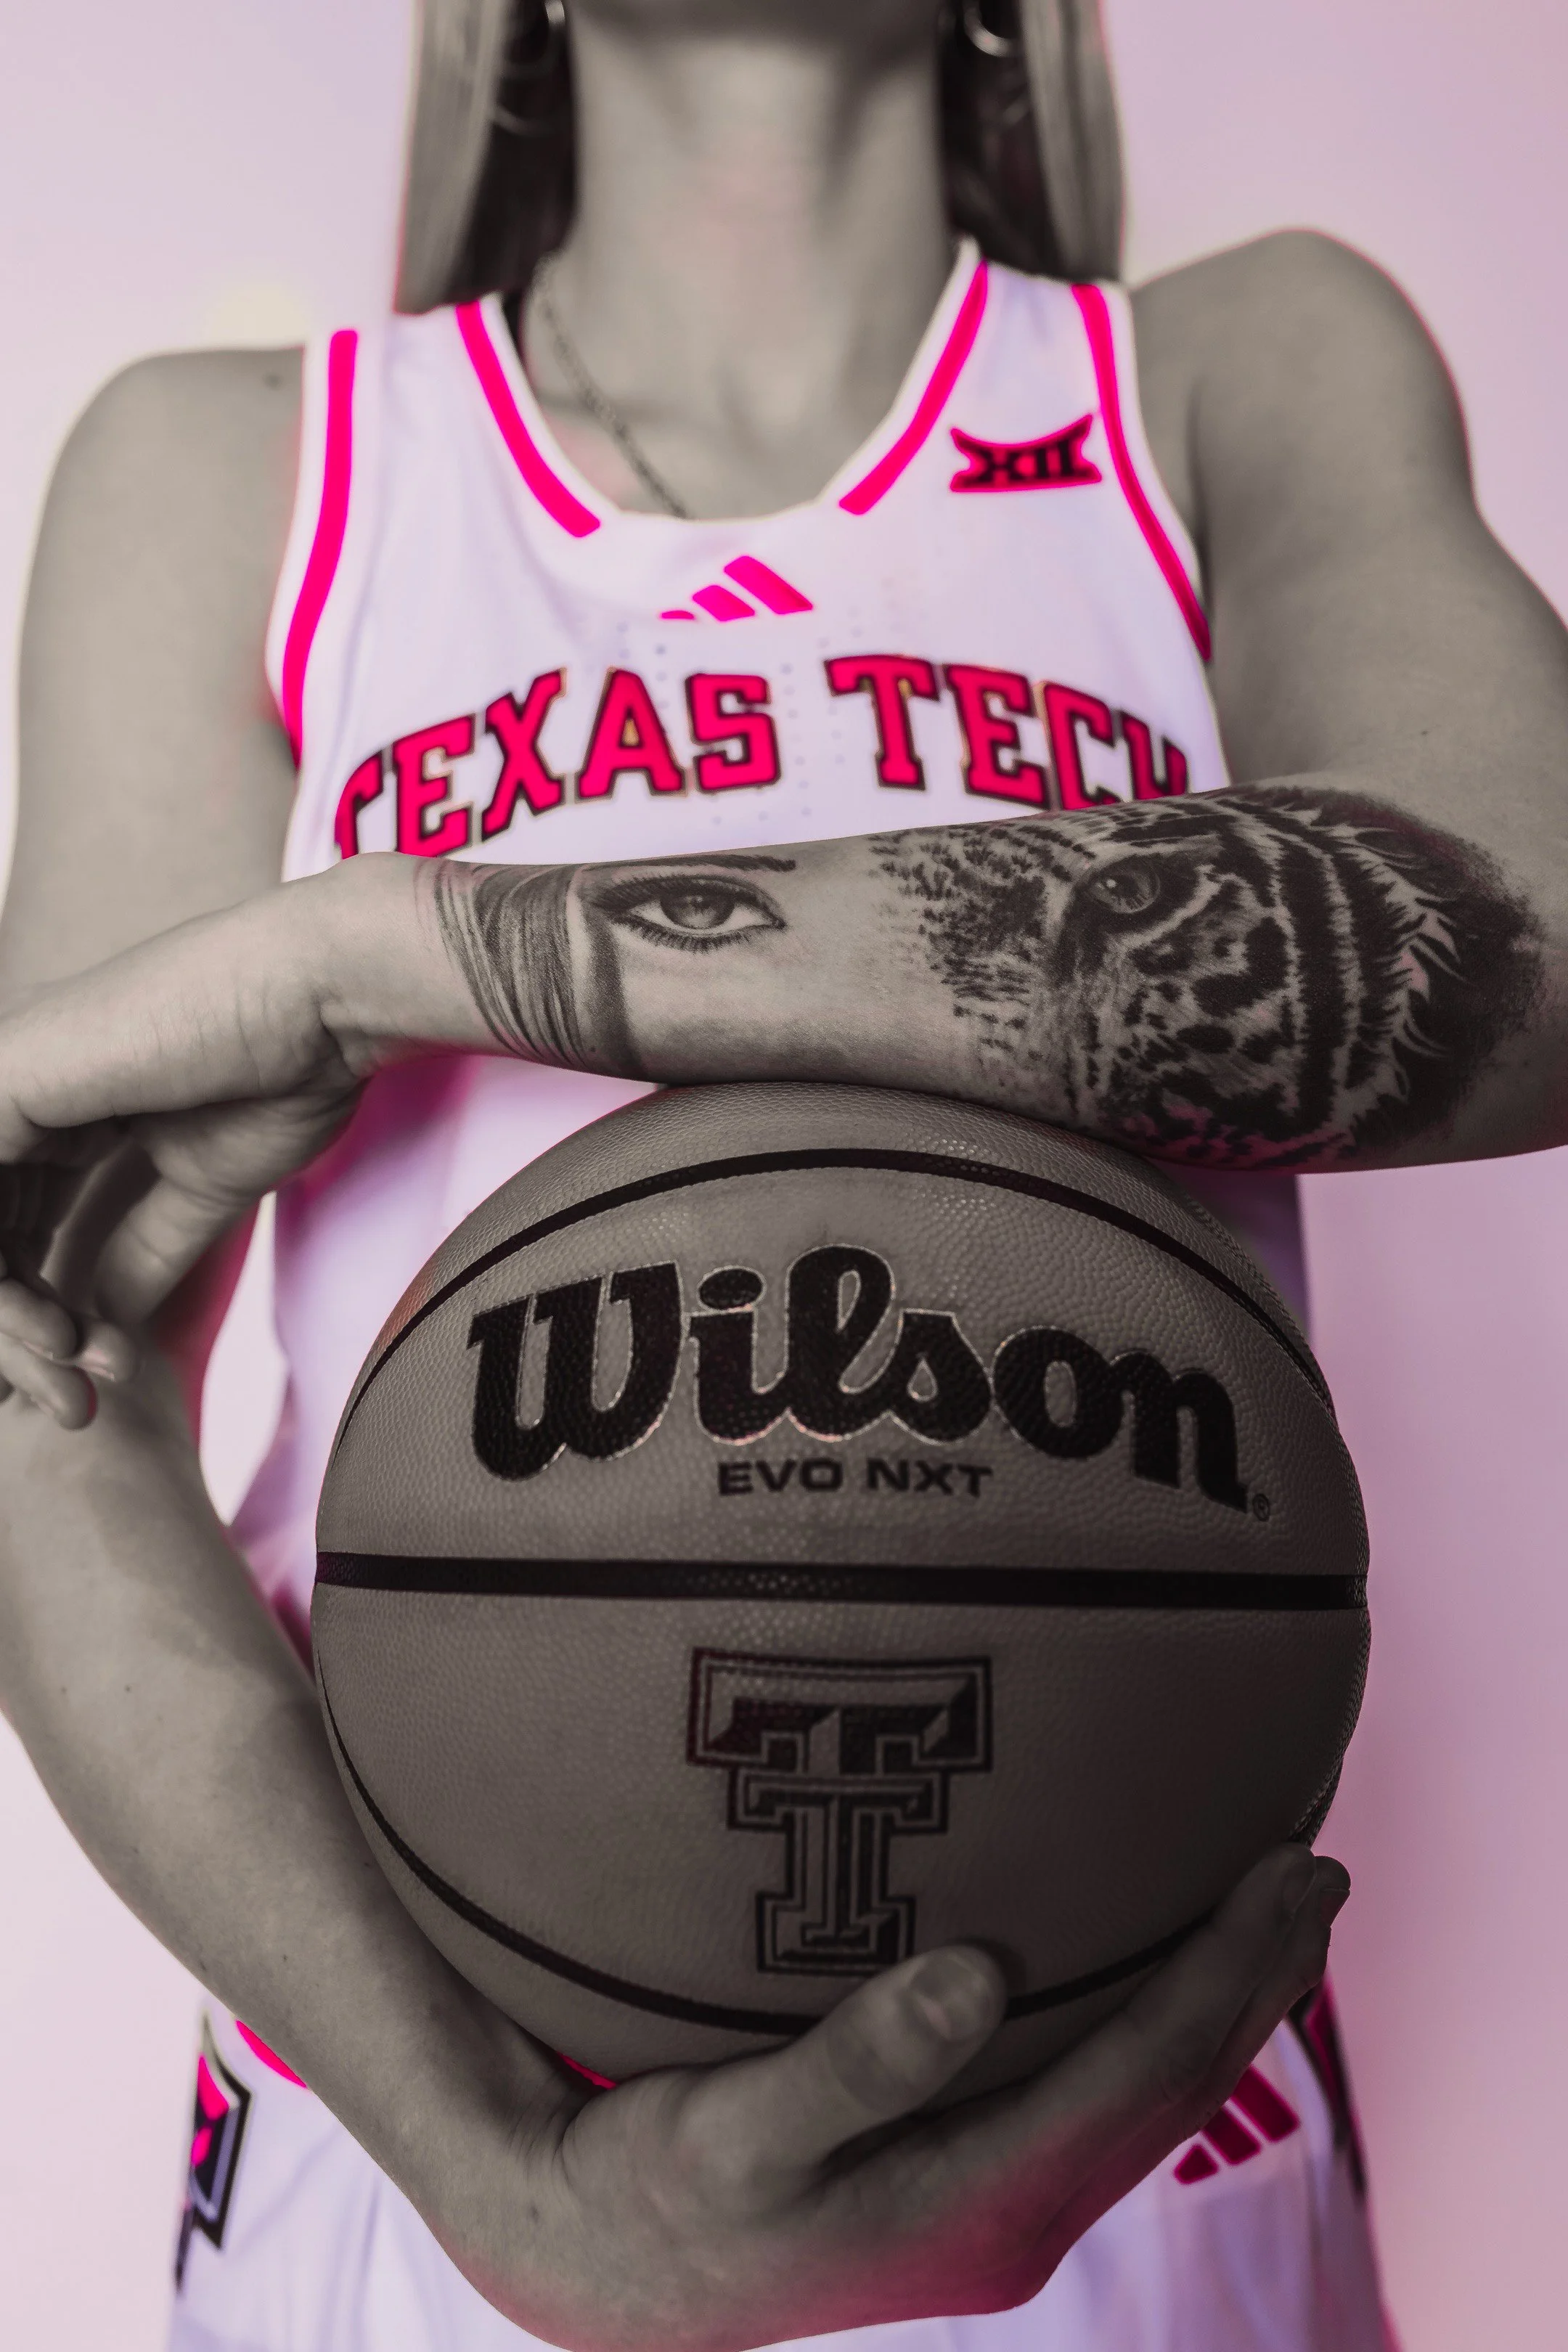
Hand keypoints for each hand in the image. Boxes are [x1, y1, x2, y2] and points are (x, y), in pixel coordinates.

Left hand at [0, 857, 483, 1422]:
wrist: (322, 997)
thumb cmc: (286, 1066)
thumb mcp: (200, 1184)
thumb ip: (142, 1250)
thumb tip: (107, 1329)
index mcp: (60, 1103)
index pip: (13, 1227)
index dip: (37, 1315)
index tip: (95, 1379)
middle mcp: (18, 1091)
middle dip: (20, 1339)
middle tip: (73, 1406)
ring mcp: (5, 1084)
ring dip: (11, 1328)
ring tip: (75, 1371)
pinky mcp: (1, 1083)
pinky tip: (53, 1330)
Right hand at [423, 1847, 1345, 2350]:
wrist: (605, 2270)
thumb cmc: (659, 2189)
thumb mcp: (734, 2135)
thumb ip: (856, 2066)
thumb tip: (977, 1980)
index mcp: (983, 2210)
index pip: (1144, 2078)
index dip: (1224, 1977)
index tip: (1286, 1871)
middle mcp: (1014, 2217)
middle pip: (1172, 2088)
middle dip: (1253, 1981)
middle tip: (1315, 1863)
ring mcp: (996, 2203)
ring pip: (1144, 2095)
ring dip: (1216, 2002)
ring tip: (1270, 1910)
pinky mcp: (964, 2177)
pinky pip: (1095, 2091)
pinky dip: (1148, 2020)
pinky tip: (1149, 1965)